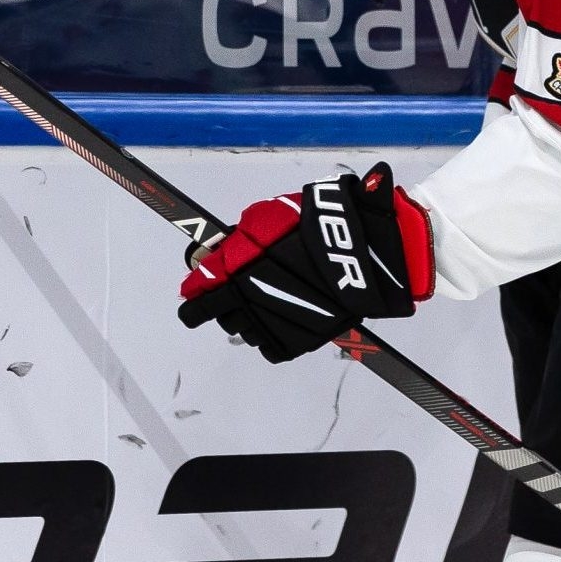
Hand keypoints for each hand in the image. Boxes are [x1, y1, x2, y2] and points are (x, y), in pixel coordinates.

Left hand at [179, 165, 429, 362]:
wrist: (369, 253)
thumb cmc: (324, 225)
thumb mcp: (277, 215)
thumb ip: (244, 234)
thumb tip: (216, 254)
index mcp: (242, 269)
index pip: (201, 291)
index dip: (194, 292)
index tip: (191, 290)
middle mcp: (253, 301)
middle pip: (218, 315)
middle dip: (220, 302)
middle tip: (230, 291)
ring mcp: (276, 324)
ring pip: (244, 329)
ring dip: (246, 316)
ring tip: (263, 299)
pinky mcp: (298, 340)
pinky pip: (271, 347)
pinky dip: (271, 335)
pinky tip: (279, 318)